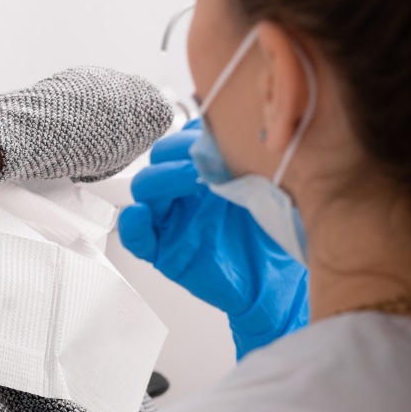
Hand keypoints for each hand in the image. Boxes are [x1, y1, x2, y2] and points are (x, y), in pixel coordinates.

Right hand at [118, 119, 308, 358]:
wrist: (278, 281)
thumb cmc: (273, 236)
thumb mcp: (265, 189)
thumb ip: (244, 160)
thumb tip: (233, 130)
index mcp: (203, 174)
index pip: (181, 142)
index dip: (190, 135)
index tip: (213, 135)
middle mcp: (183, 194)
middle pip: (158, 160)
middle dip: (176, 152)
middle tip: (204, 157)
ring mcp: (171, 221)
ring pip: (144, 191)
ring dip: (161, 179)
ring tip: (191, 179)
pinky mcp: (164, 251)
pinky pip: (136, 238)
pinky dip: (132, 225)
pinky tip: (140, 215)